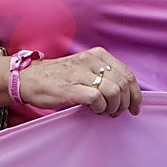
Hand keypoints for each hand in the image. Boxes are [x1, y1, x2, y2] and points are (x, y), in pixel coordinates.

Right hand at [20, 48, 141, 116]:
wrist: (30, 78)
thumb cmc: (61, 77)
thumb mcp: (86, 67)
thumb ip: (105, 74)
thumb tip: (127, 93)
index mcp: (98, 54)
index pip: (127, 74)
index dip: (135, 94)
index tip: (135, 107)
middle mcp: (92, 61)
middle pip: (123, 84)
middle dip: (125, 103)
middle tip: (117, 112)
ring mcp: (81, 74)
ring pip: (114, 91)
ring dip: (113, 107)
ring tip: (105, 112)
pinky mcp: (72, 88)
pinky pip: (97, 99)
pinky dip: (100, 108)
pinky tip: (94, 110)